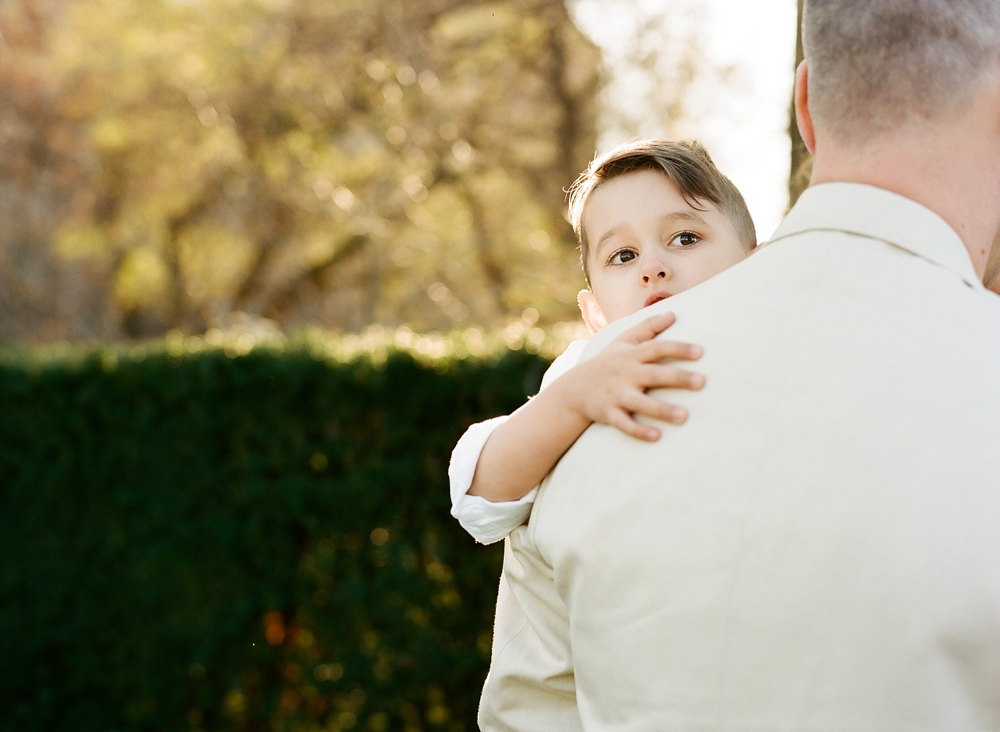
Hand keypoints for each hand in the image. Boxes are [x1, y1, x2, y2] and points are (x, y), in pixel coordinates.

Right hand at [558, 312, 703, 441]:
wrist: (574, 389)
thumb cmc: (607, 363)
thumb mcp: (622, 342)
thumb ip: (647, 328)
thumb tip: (672, 314)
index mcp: (631, 356)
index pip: (656, 348)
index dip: (677, 349)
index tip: (700, 352)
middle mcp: (625, 374)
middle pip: (654, 374)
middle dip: (677, 377)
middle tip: (702, 381)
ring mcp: (616, 395)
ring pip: (640, 402)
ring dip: (661, 409)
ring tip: (683, 416)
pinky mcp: (609, 413)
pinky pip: (625, 423)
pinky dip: (639, 430)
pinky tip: (657, 436)